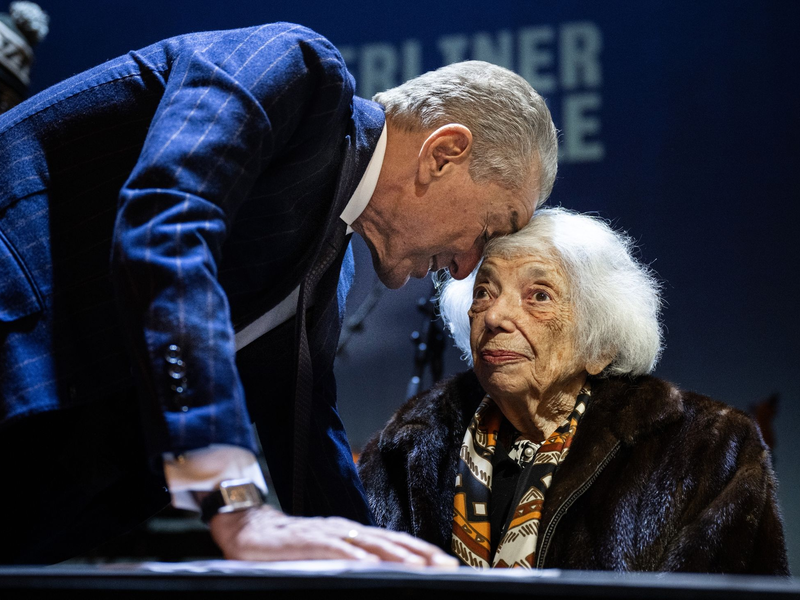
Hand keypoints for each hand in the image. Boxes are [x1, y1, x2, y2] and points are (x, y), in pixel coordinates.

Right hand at [208, 505, 458, 566]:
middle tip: (446, 566)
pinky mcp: (308, 540)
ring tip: (420, 567)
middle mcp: (347, 530)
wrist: (251, 528)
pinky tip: (369, 565)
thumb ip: (351, 560)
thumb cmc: (289, 546)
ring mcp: (329, 533)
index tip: (446, 562)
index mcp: (354, 533)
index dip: (421, 551)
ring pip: (370, 544)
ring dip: (396, 556)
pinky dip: (354, 556)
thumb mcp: (327, 553)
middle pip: (390, 541)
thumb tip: (378, 574)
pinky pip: (335, 548)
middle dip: (420, 554)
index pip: (395, 542)